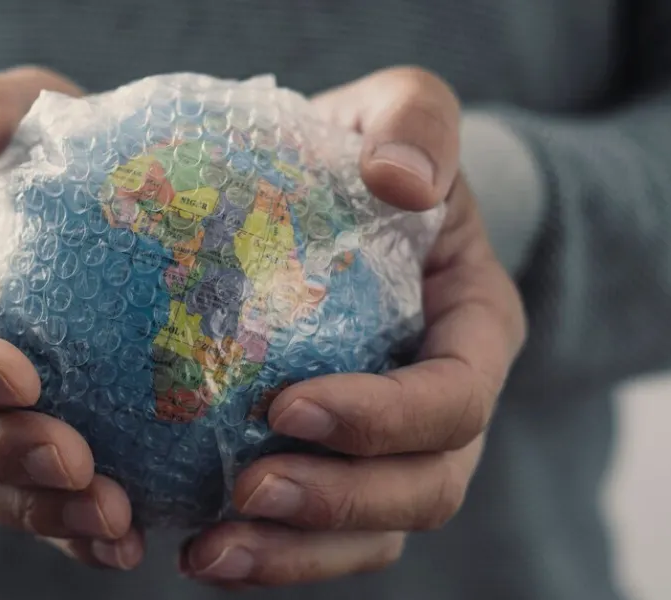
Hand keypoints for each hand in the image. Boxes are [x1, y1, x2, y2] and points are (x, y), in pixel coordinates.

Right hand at [0, 67, 143, 569]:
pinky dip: (70, 532)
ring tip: (115, 523)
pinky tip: (128, 543)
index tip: (19, 377)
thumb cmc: (28, 155)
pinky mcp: (14, 447)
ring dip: (38, 513)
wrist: (46, 212)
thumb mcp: (9, 108)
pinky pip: (27, 504)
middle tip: (79, 467)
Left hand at [179, 68, 527, 586]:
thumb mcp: (401, 109)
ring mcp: (397, 449)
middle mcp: (449, 406)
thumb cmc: (371, 153)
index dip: (383, 419)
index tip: (288, 406)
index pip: (456, 398)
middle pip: (424, 488)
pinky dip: (267, 554)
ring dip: (295, 553)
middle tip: (245, 490)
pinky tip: (193, 548)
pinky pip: (321, 538)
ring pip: (374, 534)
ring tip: (206, 552)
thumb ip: (415, 121)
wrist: (343, 197)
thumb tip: (398, 179)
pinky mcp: (340, 468)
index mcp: (477, 329)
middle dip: (338, 503)